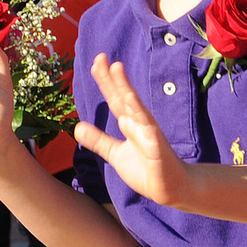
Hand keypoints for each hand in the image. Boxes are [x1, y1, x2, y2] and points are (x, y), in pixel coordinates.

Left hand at [74, 54, 189, 207]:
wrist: (170, 190)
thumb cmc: (146, 170)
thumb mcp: (115, 154)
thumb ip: (98, 140)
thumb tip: (77, 127)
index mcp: (128, 123)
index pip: (114, 98)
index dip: (105, 82)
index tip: (95, 63)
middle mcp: (138, 122)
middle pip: (122, 95)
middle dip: (111, 77)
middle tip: (100, 56)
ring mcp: (148, 130)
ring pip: (134, 104)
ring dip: (125, 86)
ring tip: (116, 67)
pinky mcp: (156, 142)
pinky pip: (147, 124)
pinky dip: (138, 110)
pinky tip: (130, 97)